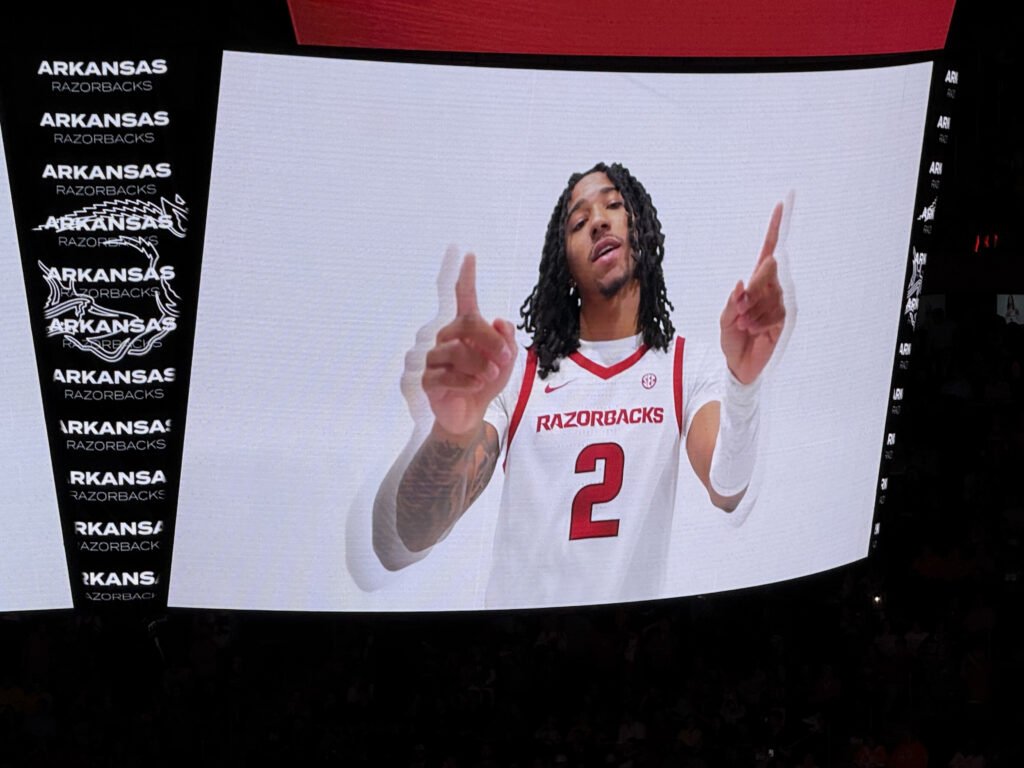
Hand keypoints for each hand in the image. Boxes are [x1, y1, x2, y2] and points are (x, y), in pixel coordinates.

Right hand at [423, 254, 516, 437]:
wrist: (469, 414)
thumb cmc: (486, 382)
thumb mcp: (505, 362)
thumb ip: (506, 341)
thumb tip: (499, 321)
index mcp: (465, 329)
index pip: (464, 297)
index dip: (467, 276)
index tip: (469, 255)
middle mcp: (447, 338)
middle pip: (467, 325)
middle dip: (490, 341)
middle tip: (505, 359)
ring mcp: (435, 358)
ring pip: (457, 351)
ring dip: (480, 364)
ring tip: (491, 376)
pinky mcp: (428, 379)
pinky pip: (446, 375)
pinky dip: (466, 381)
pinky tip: (476, 386)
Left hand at [720, 203, 785, 384]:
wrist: (739, 365)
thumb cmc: (731, 339)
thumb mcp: (724, 320)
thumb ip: (732, 302)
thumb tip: (741, 282)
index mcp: (754, 283)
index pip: (767, 252)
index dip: (774, 230)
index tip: (781, 206)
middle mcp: (769, 289)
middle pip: (769, 270)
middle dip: (754, 287)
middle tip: (741, 307)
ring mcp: (779, 303)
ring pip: (772, 294)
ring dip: (755, 310)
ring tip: (744, 324)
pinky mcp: (785, 319)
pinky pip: (777, 312)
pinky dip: (762, 321)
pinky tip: (754, 330)